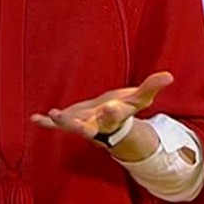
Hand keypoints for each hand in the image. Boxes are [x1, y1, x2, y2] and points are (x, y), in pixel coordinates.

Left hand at [30, 71, 173, 142]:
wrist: (113, 124)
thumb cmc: (126, 108)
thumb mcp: (140, 98)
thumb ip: (152, 86)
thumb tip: (169, 76)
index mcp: (114, 117)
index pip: (115, 115)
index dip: (112, 111)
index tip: (110, 107)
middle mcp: (97, 124)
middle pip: (88, 127)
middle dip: (79, 125)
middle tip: (69, 120)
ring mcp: (82, 124)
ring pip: (71, 126)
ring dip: (61, 121)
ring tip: (53, 114)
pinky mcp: (71, 121)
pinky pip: (57, 125)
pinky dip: (46, 122)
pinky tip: (34, 118)